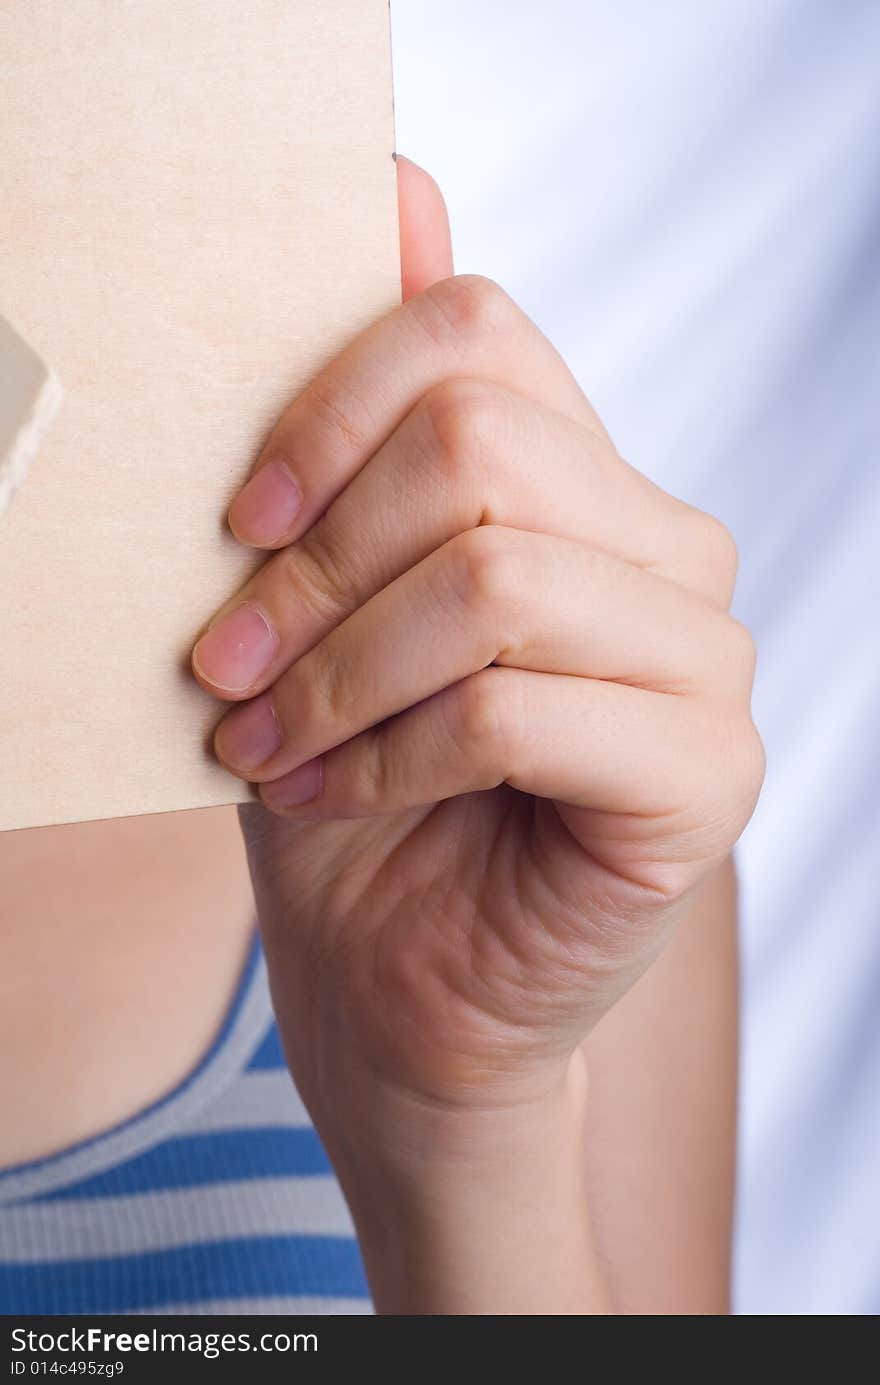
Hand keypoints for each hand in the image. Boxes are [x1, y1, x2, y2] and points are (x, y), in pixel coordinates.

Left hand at [191, 160, 762, 1163]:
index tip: (236, 523)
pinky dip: (389, 754)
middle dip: (318, 565)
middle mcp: (668, 551)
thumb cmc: (357, 787)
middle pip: (482, 446)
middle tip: (226, 660)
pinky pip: (517, 709)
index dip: (329, 410)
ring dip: (342, 670)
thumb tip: (396, 185)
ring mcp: (704, 662)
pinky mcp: (707, 776)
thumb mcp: (326, 600)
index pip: (477, 336)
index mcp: (585, 481)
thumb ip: (369, 419)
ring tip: (263, 737)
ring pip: (497, 579)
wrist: (401, 980)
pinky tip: (332, 797)